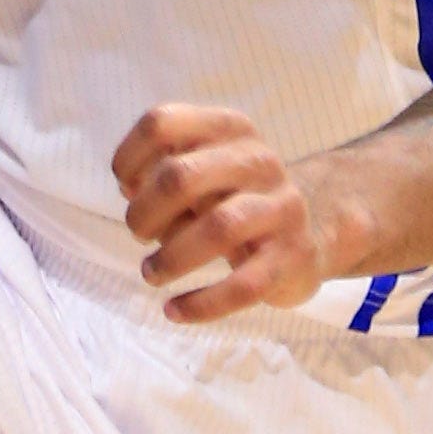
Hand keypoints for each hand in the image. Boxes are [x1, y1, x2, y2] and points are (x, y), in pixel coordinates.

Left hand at [114, 104, 340, 323]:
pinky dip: (201, 303)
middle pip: (181, 176)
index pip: (162, 124)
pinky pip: (244, 285)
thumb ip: (161, 173)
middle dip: (144, 213)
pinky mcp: (292, 257)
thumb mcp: (202, 173)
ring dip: (170, 257)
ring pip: (218, 227)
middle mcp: (259, 161)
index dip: (129, 158)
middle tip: (139, 234)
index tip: (125, 188)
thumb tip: (129, 188)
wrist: (306, 233)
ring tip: (151, 274)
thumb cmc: (234, 200)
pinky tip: (174, 309)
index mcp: (229, 129)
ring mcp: (280, 208)